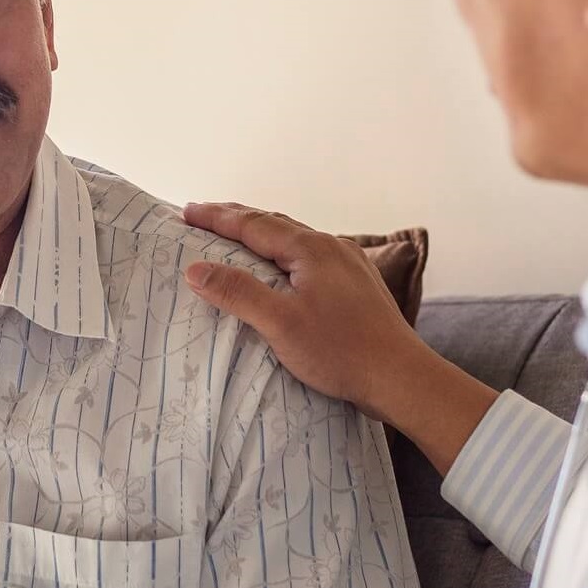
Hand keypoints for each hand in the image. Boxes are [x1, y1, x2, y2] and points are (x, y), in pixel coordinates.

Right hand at [183, 202, 496, 473]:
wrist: (401, 376)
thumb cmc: (340, 351)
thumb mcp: (280, 323)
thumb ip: (238, 292)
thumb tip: (195, 269)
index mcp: (310, 249)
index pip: (252, 225)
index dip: (217, 217)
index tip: (186, 211)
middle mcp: (331, 246)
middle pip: (275, 223)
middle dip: (237, 218)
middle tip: (203, 215)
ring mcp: (348, 263)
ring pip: (295, 238)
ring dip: (262, 233)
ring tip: (236, 235)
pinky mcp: (358, 283)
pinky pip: (311, 255)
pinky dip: (284, 251)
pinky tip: (283, 265)